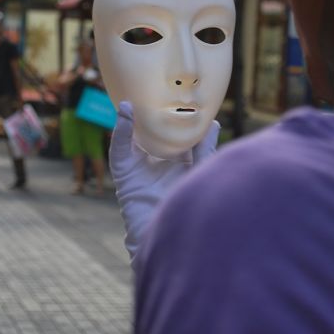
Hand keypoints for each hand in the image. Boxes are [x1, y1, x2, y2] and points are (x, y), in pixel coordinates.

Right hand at [109, 101, 218, 268]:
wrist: (175, 240)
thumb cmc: (190, 208)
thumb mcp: (199, 172)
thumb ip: (204, 149)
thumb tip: (214, 123)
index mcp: (175, 164)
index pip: (171, 136)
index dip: (171, 118)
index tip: (176, 97)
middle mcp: (156, 166)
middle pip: (147, 135)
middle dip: (144, 116)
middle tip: (146, 93)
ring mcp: (139, 172)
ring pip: (130, 140)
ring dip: (128, 120)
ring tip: (130, 101)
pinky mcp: (125, 178)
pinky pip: (119, 152)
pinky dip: (120, 132)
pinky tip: (125, 114)